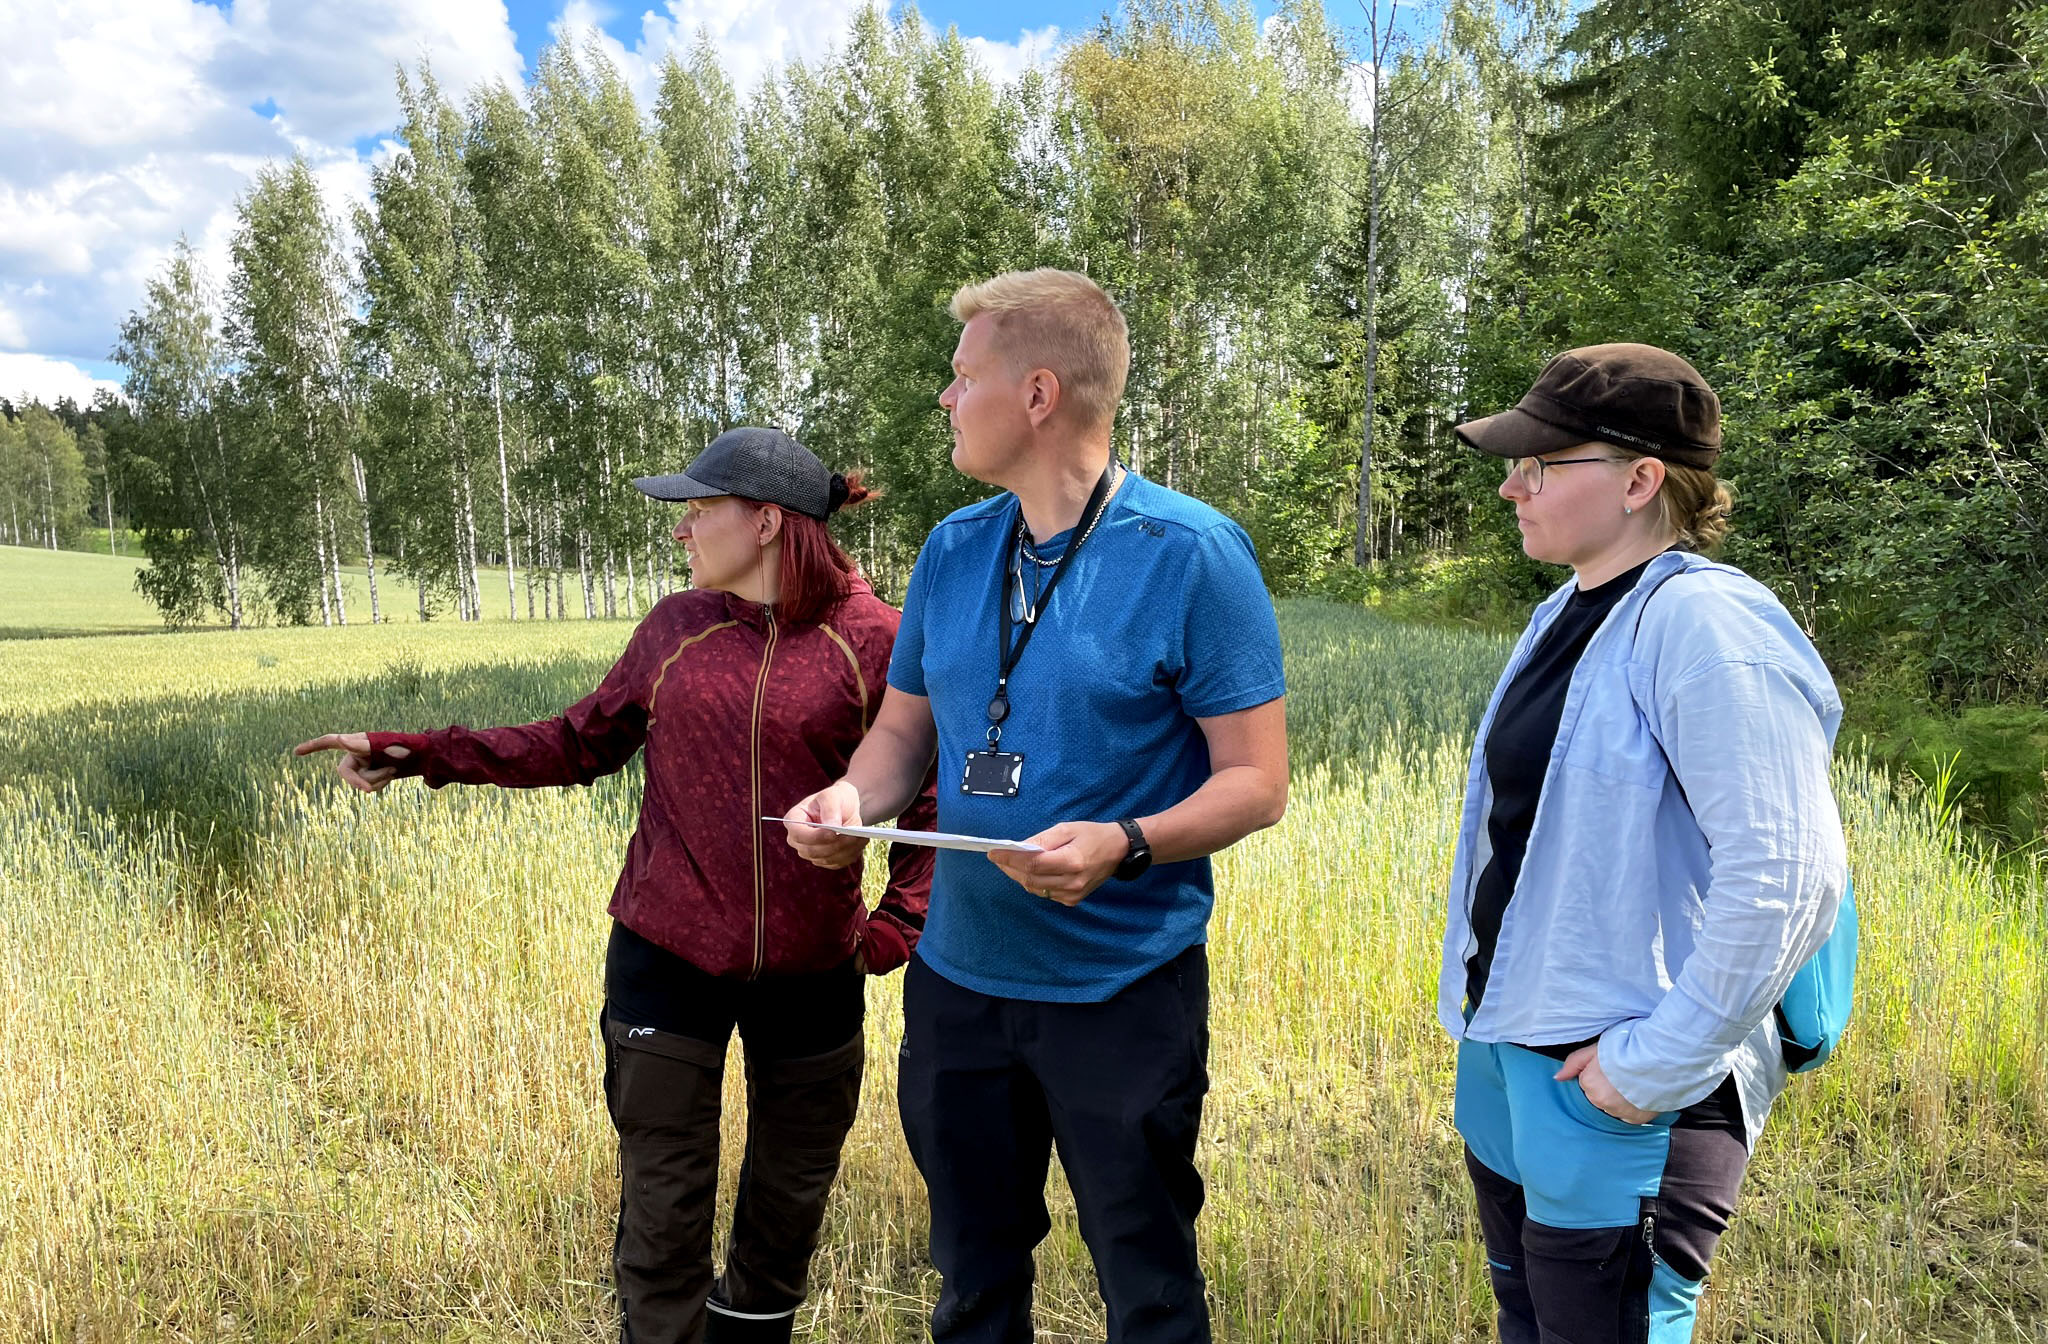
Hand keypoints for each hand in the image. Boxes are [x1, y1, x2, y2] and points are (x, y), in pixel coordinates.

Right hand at [293, 732, 408, 792]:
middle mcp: (355, 755)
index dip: (312, 747)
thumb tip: (339, 739)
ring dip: (377, 780)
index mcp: (355, 742)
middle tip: (378, 782)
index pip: (329, 742)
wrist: (421, 757)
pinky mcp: (370, 777)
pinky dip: (380, 785)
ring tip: (393, 770)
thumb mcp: (384, 744)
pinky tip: (390, 776)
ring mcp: (362, 767)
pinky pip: (369, 788)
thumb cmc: (403, 745)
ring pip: (359, 783)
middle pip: (346, 774)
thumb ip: (361, 744)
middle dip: (363, 779)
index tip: (296, 752)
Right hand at [784, 781, 867, 868]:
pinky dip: (850, 854)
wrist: (846, 808)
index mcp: (793, 820)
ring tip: (860, 836)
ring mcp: (810, 852)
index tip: (833, 832)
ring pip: (826, 858)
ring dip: (845, 849)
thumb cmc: (835, 799)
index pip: (798, 834)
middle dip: (834, 844)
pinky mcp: (824, 860)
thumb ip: (830, 809)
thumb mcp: (832, 796)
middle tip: (853, 835)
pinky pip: (837, 862)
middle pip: (811, 850)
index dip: (814, 836)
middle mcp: (797, 840)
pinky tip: (860, 842)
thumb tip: (831, 826)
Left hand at [987, 820, 1126, 906]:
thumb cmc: (1093, 835)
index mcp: (1072, 861)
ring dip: (1018, 876)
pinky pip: (1044, 892)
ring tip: (1008, 863)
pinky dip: (1032, 882)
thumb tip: (1019, 847)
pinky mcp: (1072, 900)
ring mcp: (1072, 894)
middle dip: (1009, 867)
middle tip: (997, 857)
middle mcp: (1072, 882)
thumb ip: (1042, 839)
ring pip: (1034, 888)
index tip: (993, 852)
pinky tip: (1027, 871)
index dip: (1010, 859)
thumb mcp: (1067, 829)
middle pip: (1030, 878)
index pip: (1033, 864)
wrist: (1118, 851)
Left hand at [1555, 1044, 1657, 1124]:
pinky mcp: (1634, 1119)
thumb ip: (1574, 1062)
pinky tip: (1639, 1092)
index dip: (1600, 1071)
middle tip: (1624, 1072)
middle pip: (1599, 1095)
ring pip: (1612, 1105)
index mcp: (1589, 1083)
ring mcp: (1618, 1112)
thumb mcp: (1596, 1048)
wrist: (1660, 1060)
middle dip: (1608, 1086)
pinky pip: (1627, 1114)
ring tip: (1634, 1081)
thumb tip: (1558, 1077)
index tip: (1612, 1065)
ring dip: (1620, 1097)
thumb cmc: (1628, 1049)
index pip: (1587, 1081)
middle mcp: (1600, 1101)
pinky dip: (1632, 1106)